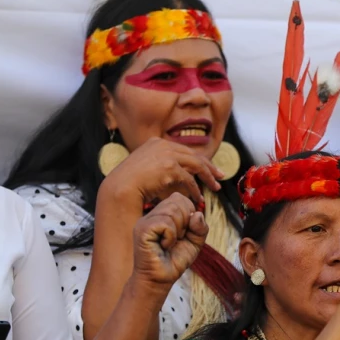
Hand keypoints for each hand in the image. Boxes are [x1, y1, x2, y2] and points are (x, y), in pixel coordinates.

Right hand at [103, 137, 223, 204]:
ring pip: (196, 165)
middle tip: (220, 176)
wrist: (120, 187)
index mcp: (157, 142)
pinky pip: (189, 179)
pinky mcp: (170, 168)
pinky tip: (198, 197)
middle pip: (194, 155)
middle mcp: (163, 145)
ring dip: (208, 177)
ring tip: (215, 187)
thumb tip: (176, 175)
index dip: (198, 159)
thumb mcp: (145, 167)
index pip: (184, 150)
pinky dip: (195, 189)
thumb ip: (160, 165)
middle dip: (209, 166)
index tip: (208, 168)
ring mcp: (167, 155)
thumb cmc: (129, 182)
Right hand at [132, 192, 208, 287]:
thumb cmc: (174, 260)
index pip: (179, 197)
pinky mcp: (142, 230)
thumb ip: (200, 227)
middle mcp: (151, 214)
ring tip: (170, 243)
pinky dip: (171, 236)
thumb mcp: (195, 242)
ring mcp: (145, 221)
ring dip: (178, 231)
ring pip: (172, 211)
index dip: (189, 213)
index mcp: (161, 213)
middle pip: (177, 201)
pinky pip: (165, 223)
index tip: (184, 232)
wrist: (160, 279)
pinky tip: (164, 246)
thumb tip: (197, 213)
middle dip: (185, 222)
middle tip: (177, 239)